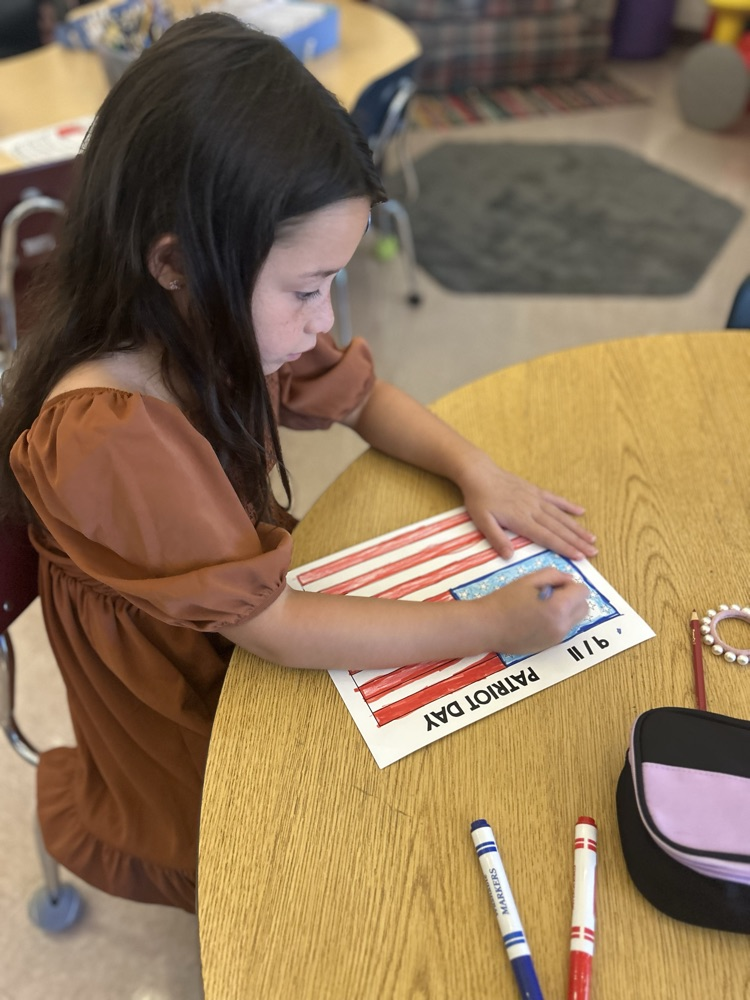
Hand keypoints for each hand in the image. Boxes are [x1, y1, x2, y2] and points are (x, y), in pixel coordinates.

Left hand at [457, 453, 596, 560]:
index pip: (547, 537)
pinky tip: (581, 512)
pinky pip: (555, 499)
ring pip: (561, 516)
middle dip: (577, 541)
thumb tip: (509, 557)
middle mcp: (533, 510)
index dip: (565, 548)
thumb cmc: (479, 499)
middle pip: (559, 529)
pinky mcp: (535, 490)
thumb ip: (497, 538)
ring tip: (592, 538)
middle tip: (594, 552)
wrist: (480, 473)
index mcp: (521, 520)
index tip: (580, 557)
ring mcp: (536, 499)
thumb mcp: (482, 521)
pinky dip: (569, 506)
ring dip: (577, 528)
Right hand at [478, 569, 588, 654]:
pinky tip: (537, 617)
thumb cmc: (505, 600)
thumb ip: (554, 575)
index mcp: (559, 606)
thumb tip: (569, 580)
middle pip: (584, 607)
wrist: (487, 626)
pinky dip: (558, 621)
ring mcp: (557, 637)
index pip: (583, 591)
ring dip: (567, 610)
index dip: (570, 585)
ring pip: (575, 619)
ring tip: (543, 606)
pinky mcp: (550, 645)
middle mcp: (562, 625)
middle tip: (551, 594)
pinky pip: (564, 629)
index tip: (554, 585)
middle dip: (572, 598)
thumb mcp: (529, 579)